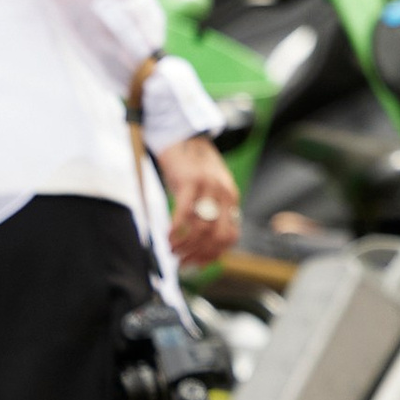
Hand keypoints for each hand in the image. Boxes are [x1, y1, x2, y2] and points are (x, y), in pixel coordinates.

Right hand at [154, 134, 240, 266]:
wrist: (183, 135)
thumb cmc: (191, 168)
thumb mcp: (208, 191)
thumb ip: (209, 213)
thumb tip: (199, 247)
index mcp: (231, 199)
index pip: (230, 237)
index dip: (213, 255)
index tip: (196, 264)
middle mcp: (224, 194)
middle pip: (217, 237)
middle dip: (199, 254)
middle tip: (181, 261)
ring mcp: (209, 187)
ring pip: (202, 229)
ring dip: (185, 246)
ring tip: (172, 250)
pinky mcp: (190, 181)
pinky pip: (184, 214)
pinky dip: (176, 231)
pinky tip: (167, 237)